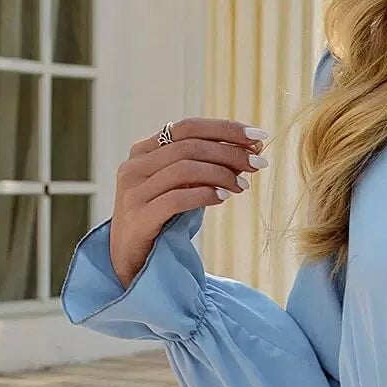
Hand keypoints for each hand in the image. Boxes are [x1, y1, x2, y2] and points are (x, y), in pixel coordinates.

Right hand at [108, 117, 269, 290]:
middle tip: (258, 164)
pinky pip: (177, 198)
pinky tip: (224, 198)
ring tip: (243, 186)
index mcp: (143, 150)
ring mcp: (133, 191)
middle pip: (190, 146)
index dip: (225, 129)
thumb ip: (205, 166)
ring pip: (184, 168)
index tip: (258, 137)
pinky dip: (205, 195)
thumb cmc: (160, 218)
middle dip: (230, 152)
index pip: (188, 127)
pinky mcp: (139, 217)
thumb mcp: (179, 185)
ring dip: (221, 174)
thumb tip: (251, 151)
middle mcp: (135, 165)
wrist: (128, 258)